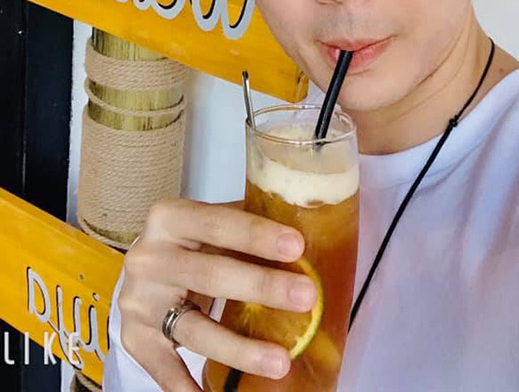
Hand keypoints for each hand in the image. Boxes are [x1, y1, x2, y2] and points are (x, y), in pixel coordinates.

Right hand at [117, 198, 316, 390]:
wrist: (144, 267)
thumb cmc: (189, 242)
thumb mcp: (210, 225)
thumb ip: (246, 225)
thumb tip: (308, 231)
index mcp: (170, 218)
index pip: (218, 223)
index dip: (257, 235)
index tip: (296, 246)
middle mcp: (149, 258)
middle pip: (211, 275)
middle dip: (262, 287)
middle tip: (305, 297)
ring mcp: (140, 301)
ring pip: (195, 329)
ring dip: (240, 349)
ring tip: (280, 361)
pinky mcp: (136, 337)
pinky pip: (165, 369)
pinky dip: (188, 386)